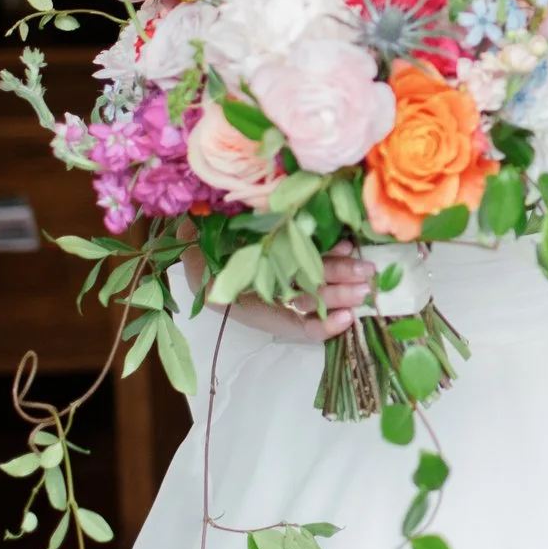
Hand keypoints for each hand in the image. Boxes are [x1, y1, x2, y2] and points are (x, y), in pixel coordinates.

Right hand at [190, 244, 375, 342]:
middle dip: (340, 294)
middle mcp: (263, 290)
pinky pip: (306, 253)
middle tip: (366, 286)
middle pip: (309, 297)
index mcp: (245, 305)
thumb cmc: (193, 248)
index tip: (347, 317)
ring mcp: (273, 268)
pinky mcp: (281, 244)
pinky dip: (329, 251)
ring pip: (312, 277)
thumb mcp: (211, 275)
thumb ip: (243, 285)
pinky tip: (347, 246)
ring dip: (341, 273)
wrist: (181, 222)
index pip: (293, 325)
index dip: (322, 325)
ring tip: (364, 268)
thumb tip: (283, 287)